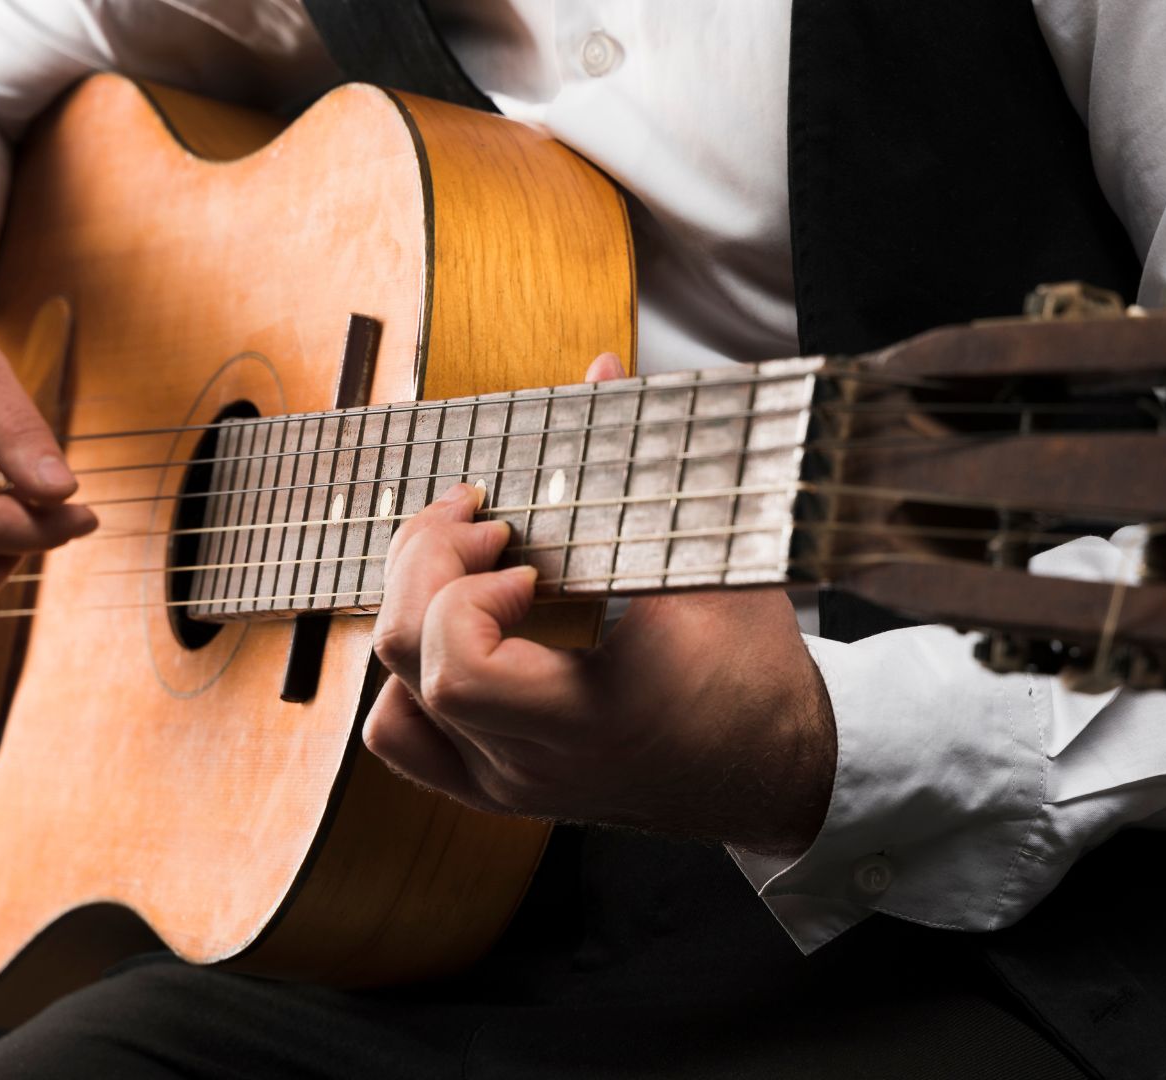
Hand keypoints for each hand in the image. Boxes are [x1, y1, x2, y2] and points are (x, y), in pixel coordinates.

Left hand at [364, 354, 836, 855]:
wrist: (773, 770)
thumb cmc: (754, 669)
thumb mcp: (722, 562)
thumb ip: (653, 463)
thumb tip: (604, 367)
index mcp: (594, 716)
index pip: (461, 669)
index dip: (465, 592)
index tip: (520, 555)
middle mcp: (538, 763)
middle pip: (411, 668)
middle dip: (427, 571)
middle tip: (484, 528)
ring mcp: (511, 785)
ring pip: (392, 707)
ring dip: (412, 618)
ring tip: (466, 574)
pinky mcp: (499, 790)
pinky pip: (405, 741)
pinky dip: (406, 680)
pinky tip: (455, 631)